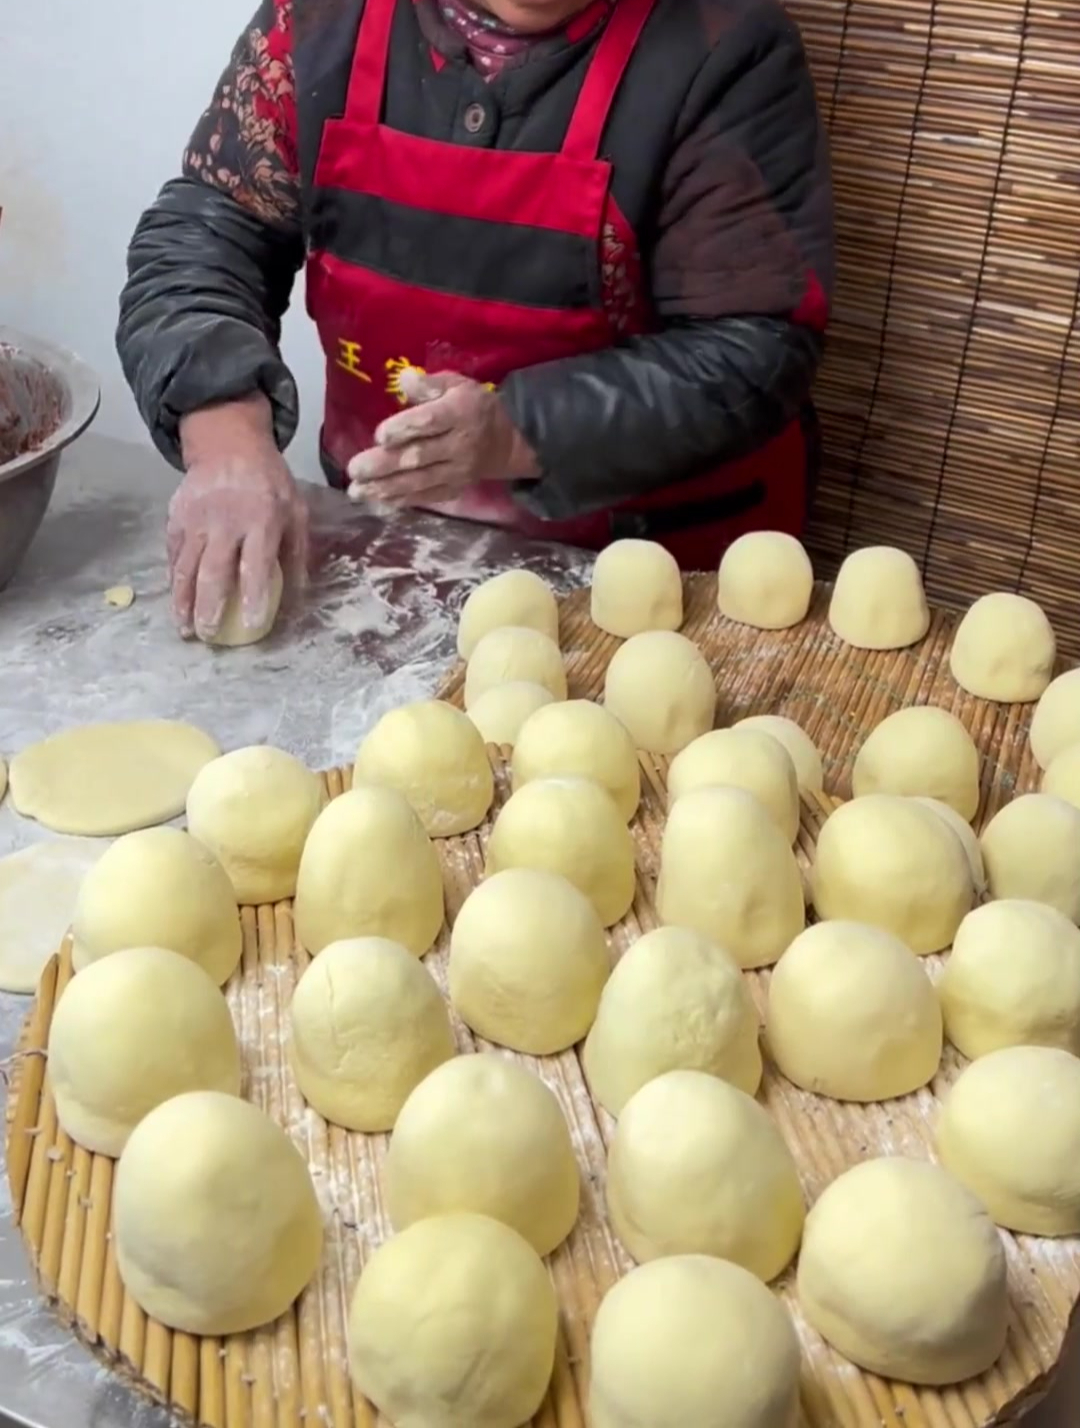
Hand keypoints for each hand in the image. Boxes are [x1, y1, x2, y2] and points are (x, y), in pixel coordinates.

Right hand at [169, 395, 307, 640]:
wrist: (229, 445)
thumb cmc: (270, 484)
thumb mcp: (295, 511)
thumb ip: (296, 553)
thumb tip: (297, 596)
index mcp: (261, 520)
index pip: (255, 565)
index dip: (253, 597)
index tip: (250, 624)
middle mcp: (225, 522)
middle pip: (213, 571)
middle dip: (208, 607)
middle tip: (207, 635)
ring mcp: (196, 519)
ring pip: (186, 567)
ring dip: (182, 600)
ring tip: (184, 628)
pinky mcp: (175, 517)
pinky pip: (173, 554)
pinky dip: (173, 578)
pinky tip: (176, 599)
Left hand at [346, 370, 537, 504]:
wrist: (508, 442)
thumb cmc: (475, 407)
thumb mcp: (458, 384)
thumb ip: (430, 384)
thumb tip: (403, 378)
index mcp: (460, 413)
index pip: (430, 422)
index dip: (405, 429)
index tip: (379, 435)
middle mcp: (459, 446)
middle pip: (419, 456)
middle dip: (385, 465)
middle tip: (355, 470)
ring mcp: (457, 472)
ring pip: (420, 481)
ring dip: (386, 488)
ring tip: (357, 491)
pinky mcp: (455, 489)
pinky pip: (427, 497)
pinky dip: (402, 501)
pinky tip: (378, 502)